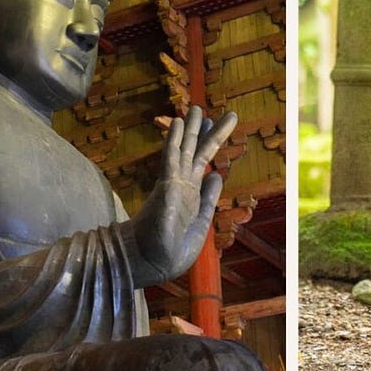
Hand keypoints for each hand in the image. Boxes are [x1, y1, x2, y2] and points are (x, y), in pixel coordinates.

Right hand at [124, 106, 237, 286]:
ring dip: (192, 128)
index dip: (210, 145)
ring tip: (198, 108)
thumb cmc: (172, 250)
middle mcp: (182, 185)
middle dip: (206, 132)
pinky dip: (175, 139)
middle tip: (212, 111)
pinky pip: (171, 157)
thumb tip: (217, 174)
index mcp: (191, 195)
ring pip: (186, 149)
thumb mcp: (201, 222)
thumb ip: (209, 198)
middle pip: (196, 152)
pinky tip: (178, 121)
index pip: (201, 164)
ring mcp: (173, 183)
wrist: (153, 262)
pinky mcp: (166, 185)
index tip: (215, 127)